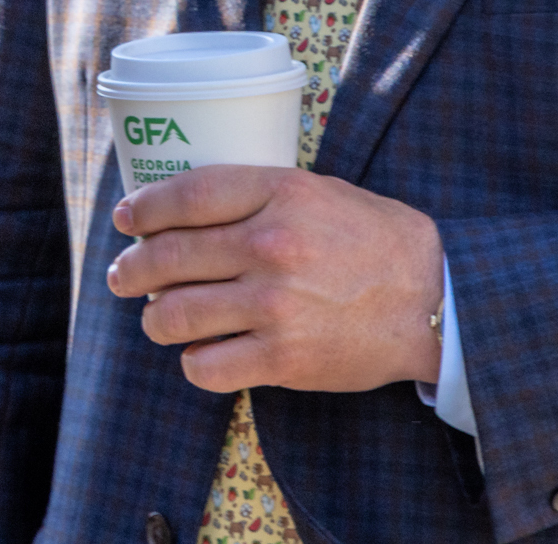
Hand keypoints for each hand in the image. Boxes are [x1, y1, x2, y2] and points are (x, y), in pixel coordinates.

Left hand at [108, 166, 443, 393]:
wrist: (435, 299)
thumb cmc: (373, 240)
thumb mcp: (316, 191)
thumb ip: (255, 194)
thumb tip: (181, 207)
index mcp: (280, 194)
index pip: (185, 196)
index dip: (144, 209)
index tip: (125, 219)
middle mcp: (272, 247)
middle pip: (168, 256)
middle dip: (132, 269)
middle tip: (122, 275)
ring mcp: (276, 306)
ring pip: (175, 315)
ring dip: (155, 319)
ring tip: (158, 318)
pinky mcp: (285, 359)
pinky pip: (206, 366)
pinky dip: (194, 363)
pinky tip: (202, 354)